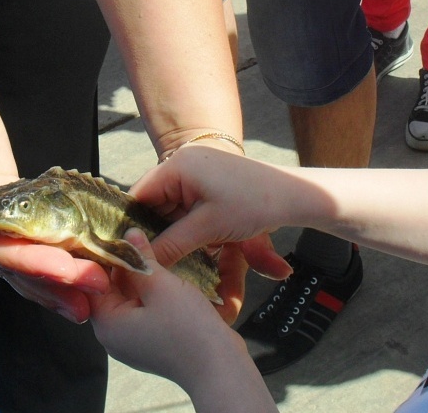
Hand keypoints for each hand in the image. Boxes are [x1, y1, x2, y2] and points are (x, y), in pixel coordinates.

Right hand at [0, 48, 108, 321]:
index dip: (25, 258)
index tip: (63, 269)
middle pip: (11, 257)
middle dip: (51, 278)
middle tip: (94, 295)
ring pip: (24, 250)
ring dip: (59, 273)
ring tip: (98, 292)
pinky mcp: (6, 193)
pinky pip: (33, 227)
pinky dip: (60, 244)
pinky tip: (89, 255)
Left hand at [89, 228, 241, 383]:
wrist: (220, 369)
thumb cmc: (187, 329)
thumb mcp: (161, 286)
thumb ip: (141, 259)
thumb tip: (129, 234)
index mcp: (107, 325)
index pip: (95, 282)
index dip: (106, 256)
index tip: (119, 232)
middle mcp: (115, 336)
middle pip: (113, 291)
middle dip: (127, 265)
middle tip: (140, 237)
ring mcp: (135, 342)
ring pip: (133, 300)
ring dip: (144, 278)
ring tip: (157, 252)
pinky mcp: (154, 343)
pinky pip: (147, 311)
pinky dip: (155, 294)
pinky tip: (169, 277)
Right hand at [130, 146, 292, 279]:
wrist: (295, 195)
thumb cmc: (254, 203)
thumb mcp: (208, 228)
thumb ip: (171, 245)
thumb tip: (141, 263)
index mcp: (177, 166)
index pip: (138, 198)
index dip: (133, 227)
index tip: (132, 254)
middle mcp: (183, 165)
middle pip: (155, 206)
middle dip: (157, 233)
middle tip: (157, 261)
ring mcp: (197, 174)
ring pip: (172, 211)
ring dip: (176, 233)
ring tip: (180, 255)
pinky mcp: (210, 186)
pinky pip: (189, 210)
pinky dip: (191, 228)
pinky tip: (198, 246)